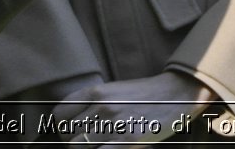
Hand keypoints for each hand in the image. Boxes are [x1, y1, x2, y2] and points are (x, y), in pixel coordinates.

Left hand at [51, 71, 215, 145]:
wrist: (174, 95)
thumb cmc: (143, 95)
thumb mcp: (114, 91)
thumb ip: (93, 104)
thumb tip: (74, 124)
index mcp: (96, 92)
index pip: (60, 115)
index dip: (62, 128)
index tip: (71, 134)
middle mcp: (101, 107)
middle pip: (70, 135)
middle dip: (76, 143)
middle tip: (89, 143)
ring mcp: (113, 124)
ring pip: (80, 147)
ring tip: (102, 145)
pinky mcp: (127, 141)